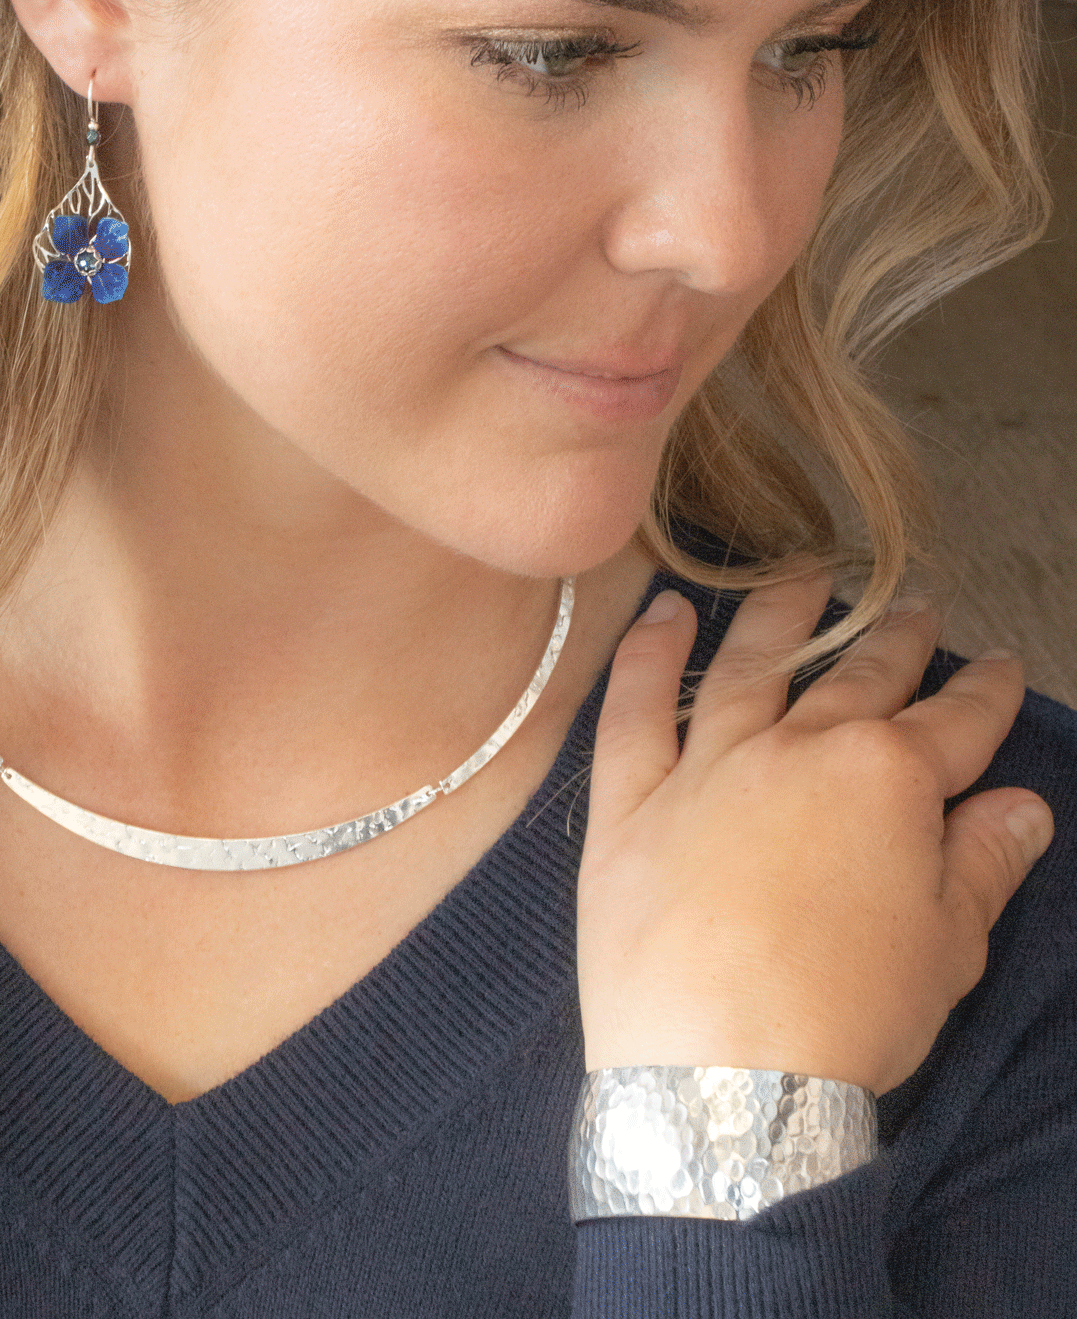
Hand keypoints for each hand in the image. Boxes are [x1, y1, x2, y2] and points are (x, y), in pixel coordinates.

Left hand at [576, 576, 1054, 1095]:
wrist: (718, 1073)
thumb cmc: (847, 1018)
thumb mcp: (947, 949)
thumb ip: (982, 864)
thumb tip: (1020, 807)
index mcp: (887, 781)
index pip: (955, 725)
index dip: (985, 695)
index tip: (1001, 668)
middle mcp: (797, 751)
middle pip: (857, 678)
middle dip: (897, 642)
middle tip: (918, 610)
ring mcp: (707, 768)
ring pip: (750, 666)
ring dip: (781, 615)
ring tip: (804, 576)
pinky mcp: (630, 802)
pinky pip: (635, 709)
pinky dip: (648, 655)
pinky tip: (663, 613)